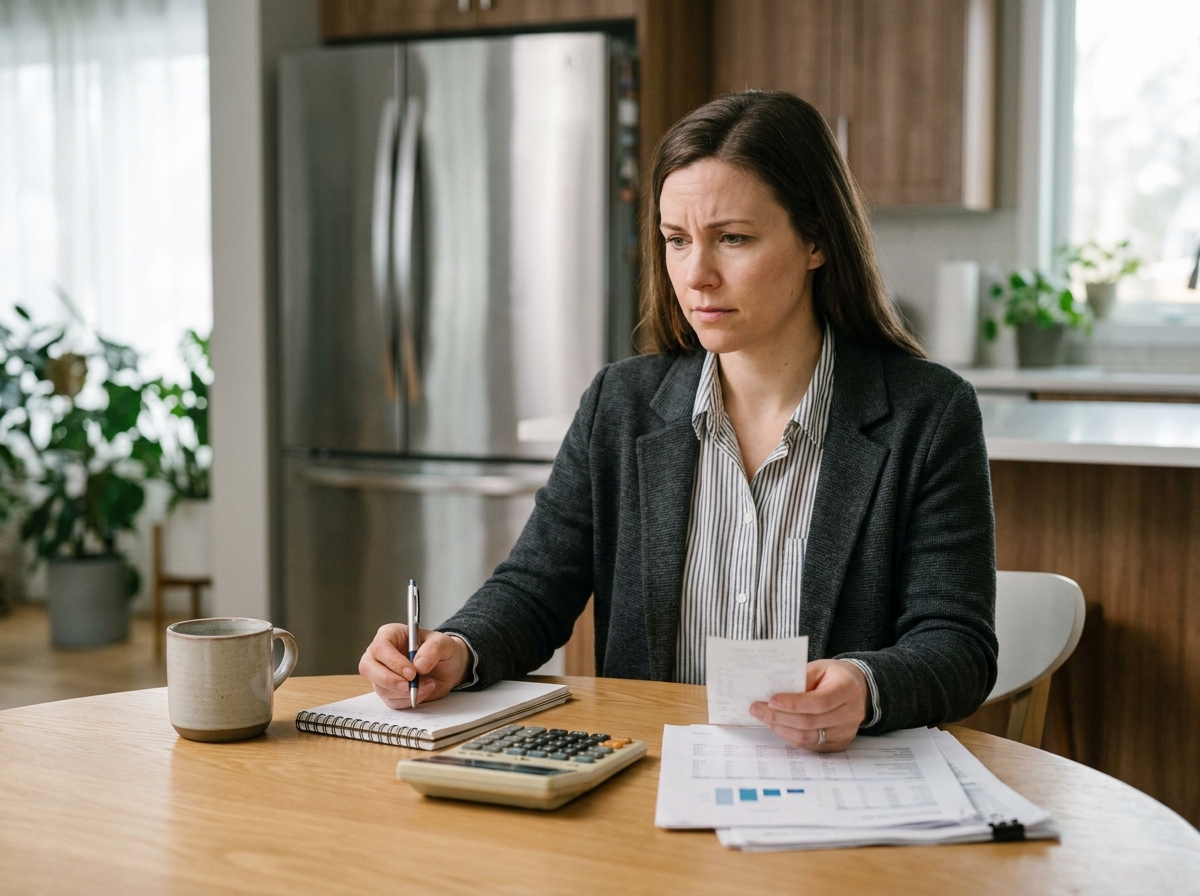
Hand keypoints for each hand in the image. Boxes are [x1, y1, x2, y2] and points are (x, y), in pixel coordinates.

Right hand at [358, 624, 470, 708]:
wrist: (447, 667)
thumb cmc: (440, 649)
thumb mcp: (443, 643)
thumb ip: (433, 649)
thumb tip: (419, 664)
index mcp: (390, 635)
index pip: (380, 647)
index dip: (393, 661)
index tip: (411, 672)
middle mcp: (381, 654)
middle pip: (368, 668)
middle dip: (389, 680)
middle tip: (410, 686)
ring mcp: (381, 674)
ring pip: (381, 688)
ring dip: (406, 692)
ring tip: (428, 683)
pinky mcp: (388, 691)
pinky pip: (392, 701)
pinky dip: (408, 700)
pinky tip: (424, 690)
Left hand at [749, 659, 868, 751]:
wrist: (855, 688)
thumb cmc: (832, 676)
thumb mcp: (818, 668)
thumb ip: (799, 679)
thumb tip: (771, 691)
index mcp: (847, 689)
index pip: (819, 702)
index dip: (794, 704)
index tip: (771, 700)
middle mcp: (851, 713)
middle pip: (810, 722)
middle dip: (779, 717)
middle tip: (757, 709)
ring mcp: (846, 732)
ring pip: (808, 737)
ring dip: (781, 728)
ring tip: (763, 717)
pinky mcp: (839, 744)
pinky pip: (810, 745)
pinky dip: (790, 736)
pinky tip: (777, 726)